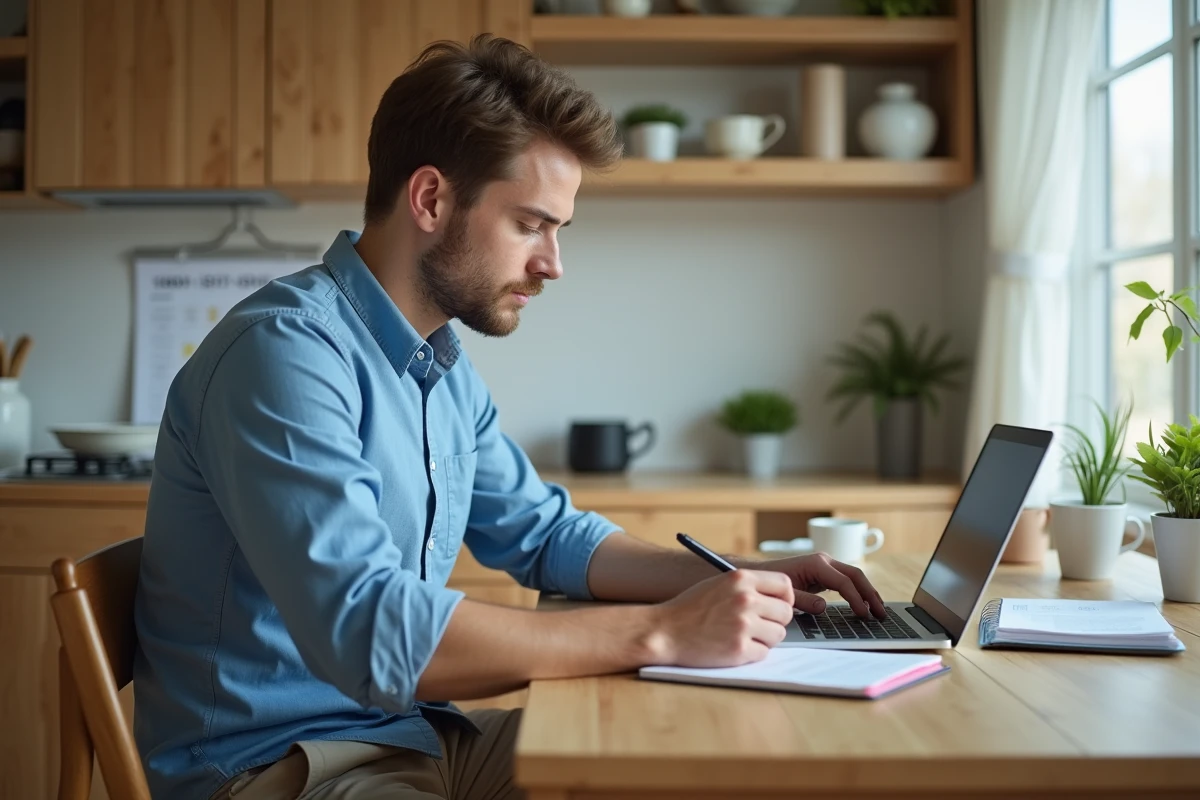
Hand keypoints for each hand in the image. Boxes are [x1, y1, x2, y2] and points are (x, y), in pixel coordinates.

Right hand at [650, 570, 795, 667]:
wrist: (664, 631)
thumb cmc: (690, 608)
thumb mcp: (718, 584)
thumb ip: (747, 586)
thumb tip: (779, 598)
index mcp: (740, 579)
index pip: (784, 584)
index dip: (784, 597)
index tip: (777, 605)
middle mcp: (745, 599)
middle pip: (786, 612)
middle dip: (775, 620)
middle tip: (759, 625)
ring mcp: (743, 625)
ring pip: (778, 634)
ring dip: (765, 638)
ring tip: (743, 636)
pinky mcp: (739, 649)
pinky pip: (763, 652)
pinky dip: (752, 653)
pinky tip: (733, 647)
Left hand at [749, 553, 886, 619]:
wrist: (760, 574)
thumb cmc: (769, 584)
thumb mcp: (785, 594)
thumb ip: (803, 601)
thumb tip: (824, 607)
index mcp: (816, 564)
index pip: (844, 582)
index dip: (856, 599)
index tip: (864, 615)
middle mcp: (824, 561)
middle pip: (855, 575)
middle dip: (870, 594)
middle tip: (881, 614)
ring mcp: (826, 566)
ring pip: (854, 576)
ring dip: (868, 592)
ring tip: (880, 610)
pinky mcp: (825, 573)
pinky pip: (847, 581)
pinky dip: (859, 591)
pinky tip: (866, 604)